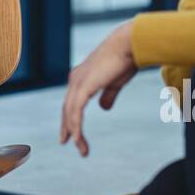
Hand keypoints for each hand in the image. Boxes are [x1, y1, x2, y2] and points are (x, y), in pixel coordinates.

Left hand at [60, 20, 137, 156]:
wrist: (129, 44)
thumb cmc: (124, 60)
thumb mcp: (114, 82)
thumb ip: (108, 95)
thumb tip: (104, 108)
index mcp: (81, 77)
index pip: (71, 102)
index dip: (69, 119)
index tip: (70, 135)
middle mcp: (75, 79)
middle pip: (67, 109)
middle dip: (67, 128)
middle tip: (66, 143)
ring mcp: (77, 83)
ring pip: (70, 113)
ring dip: (74, 133)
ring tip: (82, 150)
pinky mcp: (83, 87)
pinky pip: (76, 112)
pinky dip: (76, 127)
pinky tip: (78, 138)